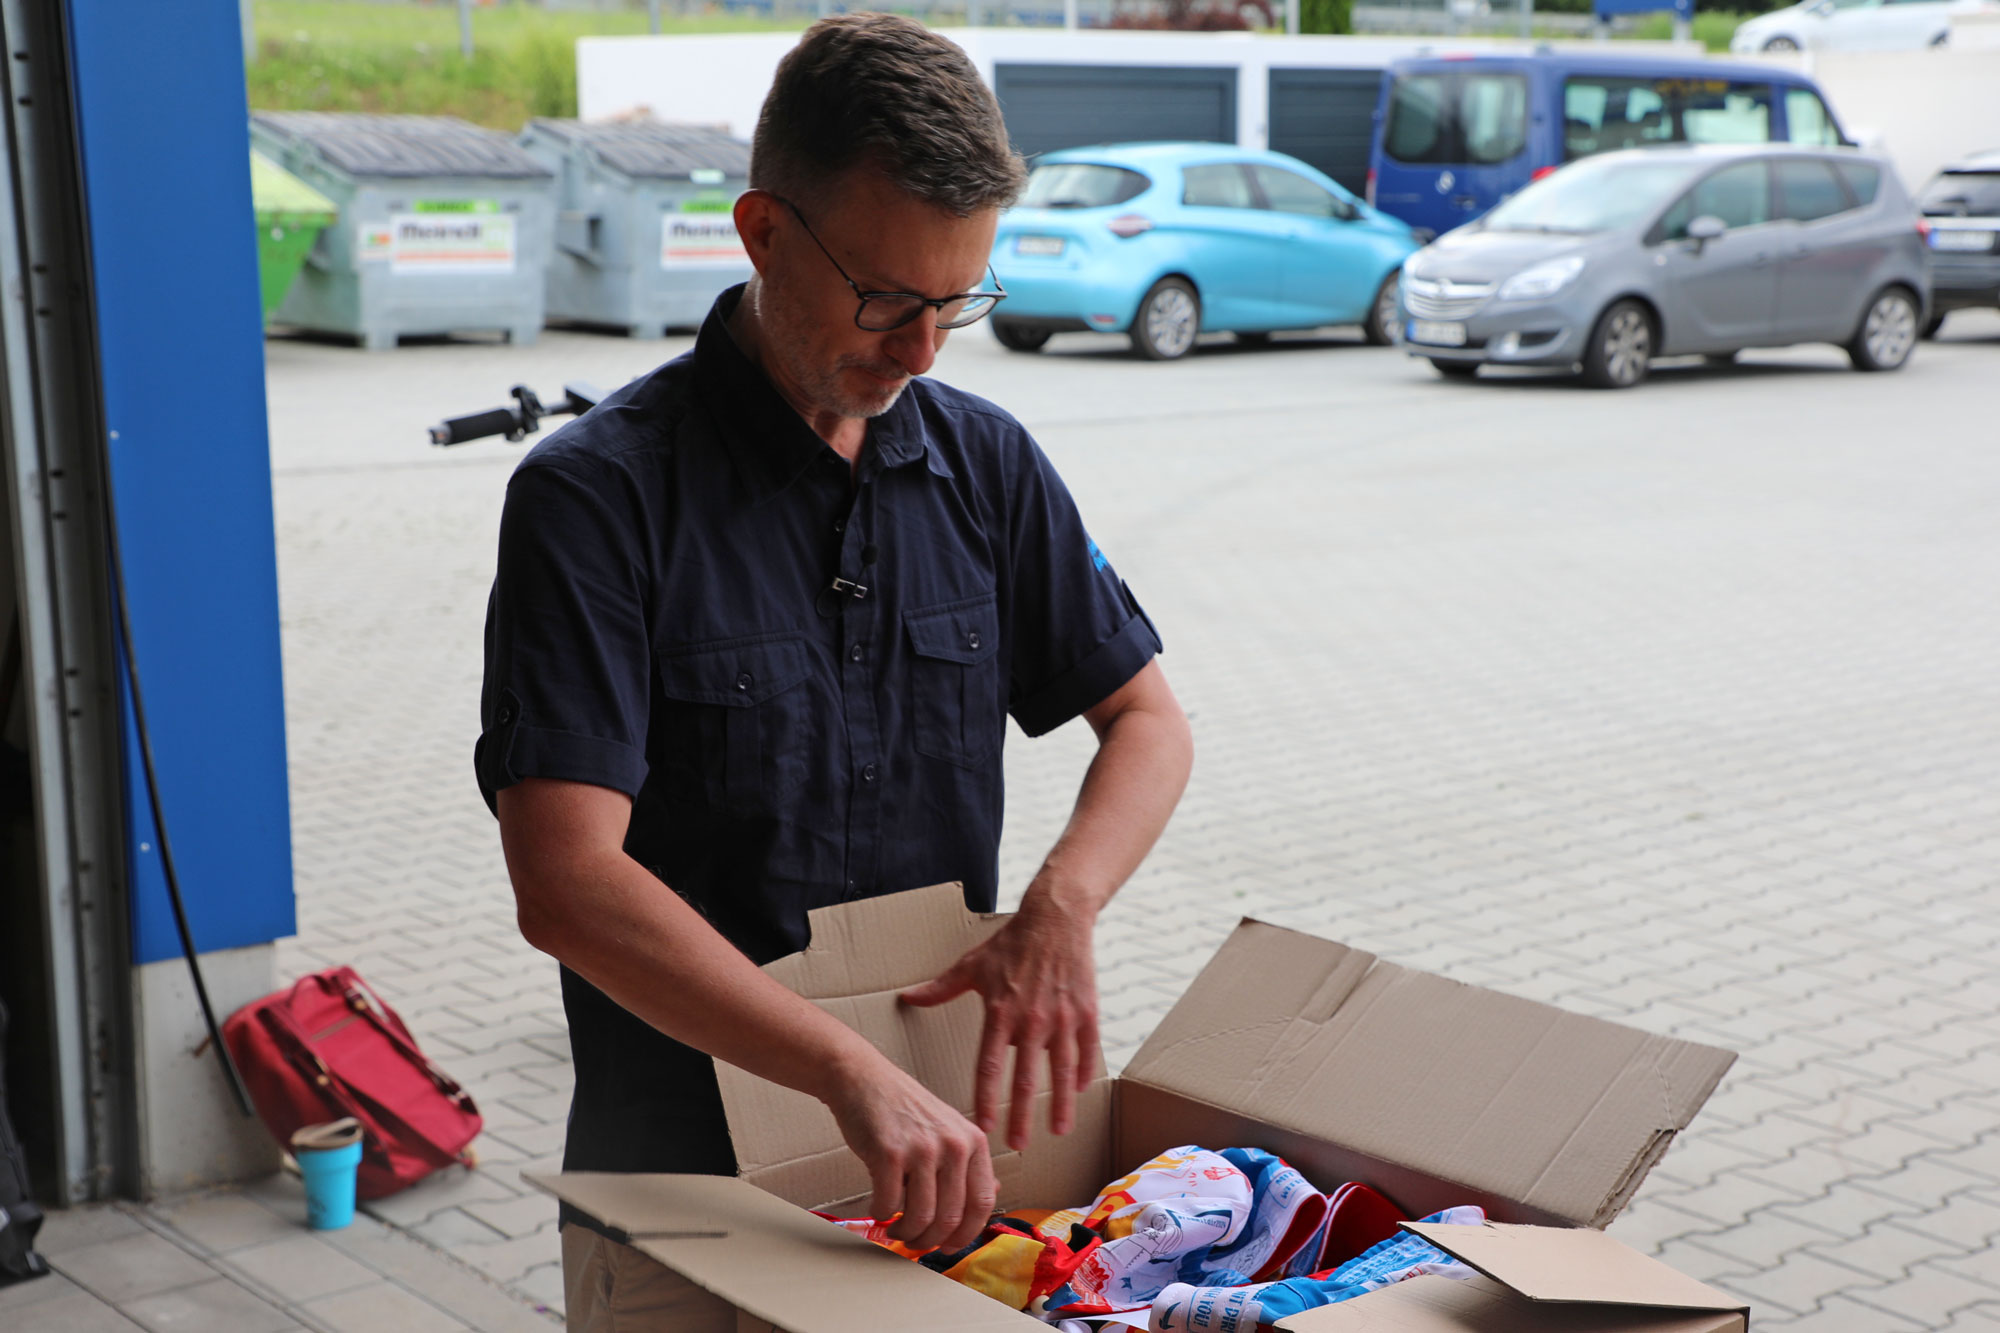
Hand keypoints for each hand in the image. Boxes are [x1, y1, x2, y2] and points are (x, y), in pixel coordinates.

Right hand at [823, 1053, 996, 1252]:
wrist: (863, 1079)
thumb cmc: (903, 1108)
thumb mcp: (949, 1128)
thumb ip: (968, 1163)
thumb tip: (989, 1196)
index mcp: (973, 1141)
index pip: (981, 1203)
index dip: (965, 1233)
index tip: (949, 1245)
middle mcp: (953, 1144)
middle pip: (950, 1217)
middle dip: (930, 1240)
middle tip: (915, 1242)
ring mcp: (922, 1148)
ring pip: (921, 1217)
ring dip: (905, 1232)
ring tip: (896, 1228)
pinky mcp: (889, 1153)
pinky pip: (889, 1204)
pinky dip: (882, 1214)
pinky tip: (879, 1208)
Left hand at [898, 887, 1098, 1152]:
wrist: (1055, 918)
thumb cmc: (1011, 942)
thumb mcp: (972, 965)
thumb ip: (941, 988)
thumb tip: (908, 997)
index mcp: (1000, 1013)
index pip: (989, 1066)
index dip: (986, 1099)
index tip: (982, 1127)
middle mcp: (1032, 1020)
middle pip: (1026, 1078)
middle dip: (1022, 1116)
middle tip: (1018, 1146)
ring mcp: (1063, 1018)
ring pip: (1062, 1070)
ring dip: (1061, 1103)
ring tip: (1058, 1130)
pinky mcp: (1087, 1011)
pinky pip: (1088, 1050)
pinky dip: (1085, 1072)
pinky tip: (1080, 1091)